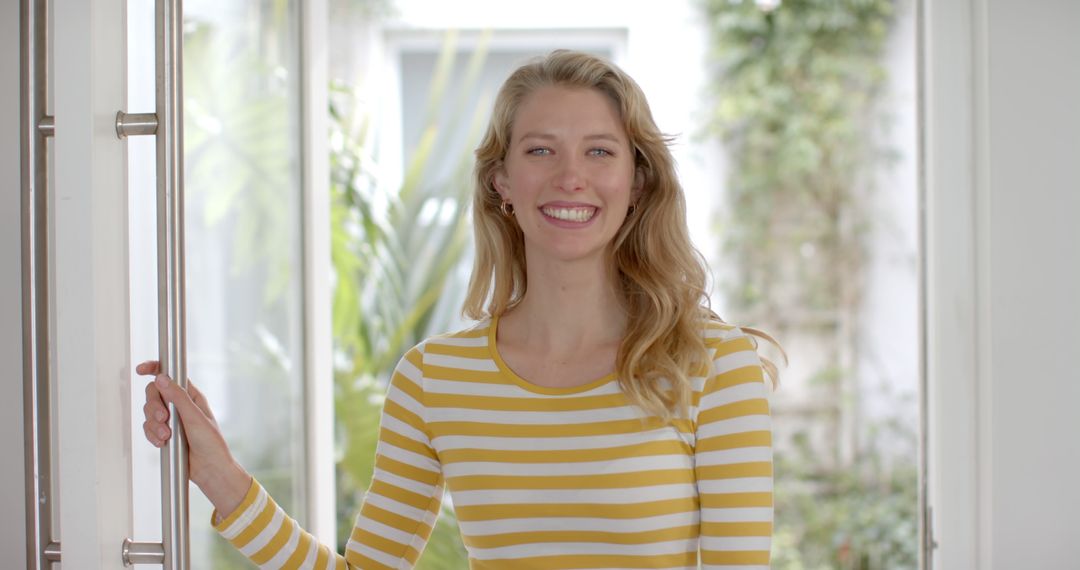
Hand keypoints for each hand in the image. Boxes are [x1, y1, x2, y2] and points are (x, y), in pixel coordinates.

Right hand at [137, 360, 251, 519]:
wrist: (209, 469)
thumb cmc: (211, 443)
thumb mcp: (195, 417)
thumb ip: (178, 397)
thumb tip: (162, 378)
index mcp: (191, 396)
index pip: (170, 376)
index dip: (155, 369)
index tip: (141, 369)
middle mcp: (179, 405)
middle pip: (154, 394)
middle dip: (154, 406)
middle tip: (163, 419)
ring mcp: (170, 420)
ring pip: (148, 413)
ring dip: (154, 425)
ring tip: (167, 436)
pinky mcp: (163, 433)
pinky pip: (148, 429)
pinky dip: (152, 435)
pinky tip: (162, 443)